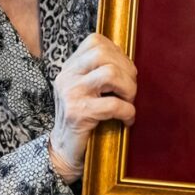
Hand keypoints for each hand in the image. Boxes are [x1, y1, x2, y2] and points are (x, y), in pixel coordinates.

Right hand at [48, 33, 136, 182]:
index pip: (95, 41)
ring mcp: (70, 94)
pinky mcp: (77, 114)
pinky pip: (113, 104)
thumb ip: (100, 73)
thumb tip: (130, 63)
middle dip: (126, 71)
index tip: (125, 72)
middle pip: (103, 53)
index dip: (118, 53)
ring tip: (129, 101)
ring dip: (128, 89)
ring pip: (109, 74)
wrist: (64, 152)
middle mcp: (67, 76)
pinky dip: (127, 112)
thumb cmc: (84, 121)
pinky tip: (127, 120)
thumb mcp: (87, 91)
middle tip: (130, 90)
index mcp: (69, 67)